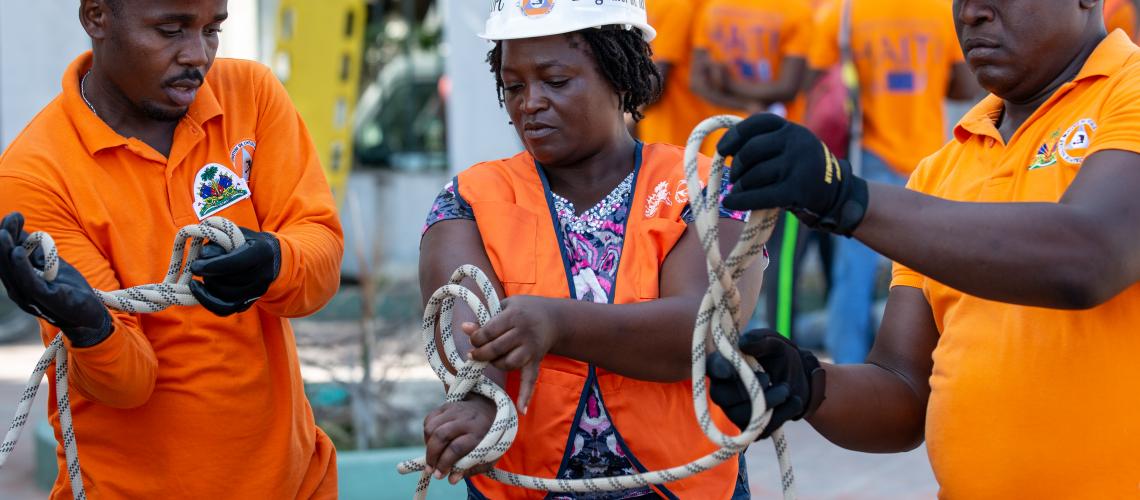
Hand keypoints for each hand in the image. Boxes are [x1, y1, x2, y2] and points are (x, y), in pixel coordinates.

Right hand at [0, 212, 110, 346]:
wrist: (88, 315)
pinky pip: (29, 282)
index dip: (8, 235)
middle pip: (5, 262)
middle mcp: (19, 288)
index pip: (6, 256)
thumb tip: (20, 229)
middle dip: (5, 238)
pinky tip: (18, 252)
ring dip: (6, 250)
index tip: (14, 216)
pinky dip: (22, 267)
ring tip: (4, 232)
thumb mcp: (49, 264)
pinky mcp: (46, 300)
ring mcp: (30, 296)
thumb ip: (35, 250)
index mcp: (19, 279)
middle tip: (11, 217)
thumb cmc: (67, 288)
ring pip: (12, 271)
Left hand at [189, 226, 280, 315]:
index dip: (213, 266)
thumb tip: (202, 256)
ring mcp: (258, 291)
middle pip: (229, 281)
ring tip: (203, 276)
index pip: (235, 263)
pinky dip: (208, 301)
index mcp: (262, 252)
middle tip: (197, 266)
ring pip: (225, 296)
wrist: (271, 258)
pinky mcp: (250, 303)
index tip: (195, 266)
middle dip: (208, 275)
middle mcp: (263, 275)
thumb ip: (219, 242)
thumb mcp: (235, 235)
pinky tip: (199, 291)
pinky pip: (225, 309)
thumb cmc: (247, 242)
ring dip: (208, 287)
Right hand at [422, 396, 496, 484]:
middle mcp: (466, 419)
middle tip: (430, 469)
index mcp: (479, 432)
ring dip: (427, 446)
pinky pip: (429, 419)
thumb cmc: (489, 438)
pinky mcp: (446, 405)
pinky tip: (433, 442)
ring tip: (432, 457)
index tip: (439, 475)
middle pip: (441, 436)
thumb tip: (451, 479)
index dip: (445, 463)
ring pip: (431, 428)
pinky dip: (427, 434)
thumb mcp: (489, 456)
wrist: (491, 410)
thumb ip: (472, 469)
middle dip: (432, 456)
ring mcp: (455, 410)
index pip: (457, 448)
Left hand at [464, 295, 561, 413]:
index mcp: (514, 316)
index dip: (476, 338)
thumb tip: (463, 327)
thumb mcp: (506, 307)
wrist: (554, 318)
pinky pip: (531, 379)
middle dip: (480, 353)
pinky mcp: (536, 361)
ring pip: (508, 364)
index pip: (489, 331)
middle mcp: (524, 333)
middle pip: (496, 348)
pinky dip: (526, 395)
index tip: (473, 339)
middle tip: (473, 354)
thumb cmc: (524, 310)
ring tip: (490, 360)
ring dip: (495, 364)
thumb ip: (486, 318)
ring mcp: (531, 349)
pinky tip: (522, 410)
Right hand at [706, 328, 824, 438]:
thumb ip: (760, 341)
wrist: (803, 380)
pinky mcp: (750, 429)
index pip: (711, 367)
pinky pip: (760, 429)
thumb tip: (743, 344)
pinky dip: (781, 414)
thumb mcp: (775, 344)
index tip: (731, 371)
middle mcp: (722, 389)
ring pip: (741, 415)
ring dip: (768, 401)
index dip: (718, 370)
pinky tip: (794, 400)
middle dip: (749, 389)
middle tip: (768, 377)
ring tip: (785, 389)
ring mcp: (734, 412)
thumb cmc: (781, 357)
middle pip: (722, 396)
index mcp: (724, 363)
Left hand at [718, 113, 868, 235]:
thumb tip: (724, 150)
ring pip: (753, 175)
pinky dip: (740, 200)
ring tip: (737, 191)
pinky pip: (759, 196)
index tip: (722, 150)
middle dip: (738, 165)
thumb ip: (766, 142)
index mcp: (791, 128)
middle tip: (734, 177)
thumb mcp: (791, 146)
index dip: (734, 135)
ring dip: (739, 186)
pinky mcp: (796, 190)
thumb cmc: (802, 169)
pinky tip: (729, 202)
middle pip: (751, 150)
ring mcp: (797, 165)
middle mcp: (795, 142)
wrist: (837, 193)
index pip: (756, 123)